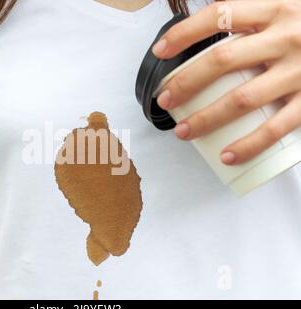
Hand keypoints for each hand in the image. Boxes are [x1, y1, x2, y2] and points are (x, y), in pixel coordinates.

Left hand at [152, 0, 300, 164]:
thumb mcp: (283, 8)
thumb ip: (249, 14)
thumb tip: (208, 24)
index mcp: (274, 10)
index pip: (219, 15)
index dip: (184, 33)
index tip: (161, 51)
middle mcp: (285, 38)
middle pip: (222, 60)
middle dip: (186, 83)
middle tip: (167, 100)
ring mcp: (299, 71)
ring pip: (242, 99)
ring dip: (206, 119)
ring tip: (184, 132)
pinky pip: (276, 127)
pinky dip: (249, 144)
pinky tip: (227, 155)